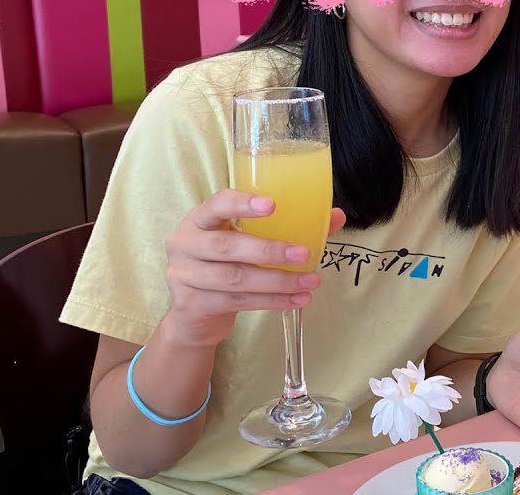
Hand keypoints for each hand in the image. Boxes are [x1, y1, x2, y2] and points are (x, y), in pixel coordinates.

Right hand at [160, 189, 345, 347]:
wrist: (193, 315)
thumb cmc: (227, 265)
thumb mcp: (247, 242)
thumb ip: (288, 227)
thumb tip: (336, 216)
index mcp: (199, 220)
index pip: (217, 204)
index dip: (242, 203)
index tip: (273, 205)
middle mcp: (184, 244)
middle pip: (227, 246)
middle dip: (270, 251)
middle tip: (305, 254)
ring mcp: (184, 276)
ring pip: (236, 278)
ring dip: (278, 282)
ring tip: (310, 281)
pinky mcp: (191, 305)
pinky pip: (238, 302)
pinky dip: (272, 302)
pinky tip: (297, 300)